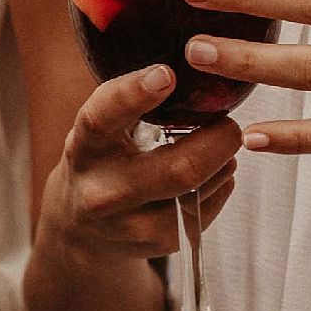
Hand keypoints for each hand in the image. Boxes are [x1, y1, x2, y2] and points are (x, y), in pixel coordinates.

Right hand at [42, 64, 239, 264]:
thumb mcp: (100, 130)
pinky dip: (219, 185)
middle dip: (217, 140)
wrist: (80, 231)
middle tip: (229, 123)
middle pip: (178, 169)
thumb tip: (192, 66)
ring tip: (219, 145)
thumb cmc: (100, 162)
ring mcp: (130, 225)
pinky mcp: (157, 245)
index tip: (167, 73)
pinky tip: (213, 174)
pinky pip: (205, 211)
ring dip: (222, 162)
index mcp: (85, 149)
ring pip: (199, 191)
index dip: (134, 93)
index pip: (102, 118)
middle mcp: (102, 191)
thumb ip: (131, 102)